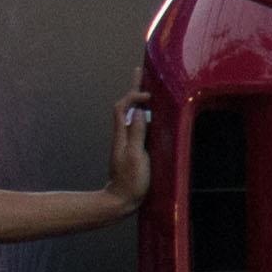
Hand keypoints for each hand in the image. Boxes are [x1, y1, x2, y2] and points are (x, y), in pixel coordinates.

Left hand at [106, 93, 155, 217]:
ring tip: (147, 88)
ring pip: (132, 115)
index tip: (148, 95)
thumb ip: (137, 133)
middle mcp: (123, 135)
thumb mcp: (135, 156)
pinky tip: (151, 115)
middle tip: (141, 71)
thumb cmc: (130, 180)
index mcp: (122, 135)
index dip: (133, 95)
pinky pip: (138, 126)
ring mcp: (128, 142)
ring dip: (139, 100)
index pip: (123, 106)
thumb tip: (140, 111)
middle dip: (134, 89)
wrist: (120, 201)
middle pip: (126, 107)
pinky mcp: (134, 150)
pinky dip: (143, 115)